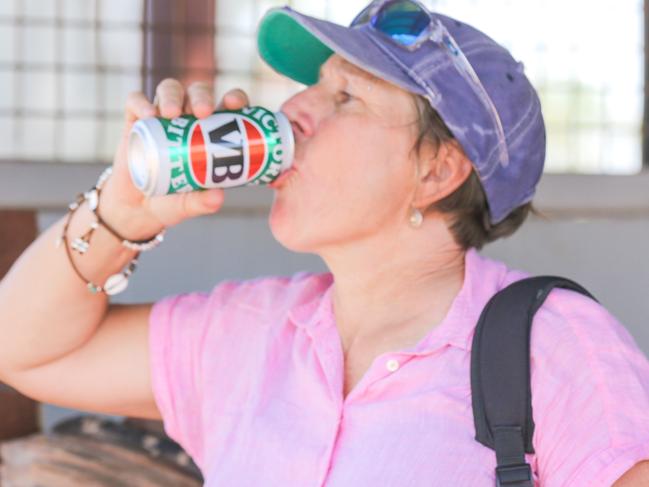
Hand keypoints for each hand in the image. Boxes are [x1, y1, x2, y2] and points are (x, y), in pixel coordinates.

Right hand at [100, 79, 250, 240]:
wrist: (138, 207)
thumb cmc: (174, 200)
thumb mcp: (190, 204)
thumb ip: (202, 202)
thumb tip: (218, 197)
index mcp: (212, 131)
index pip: (227, 106)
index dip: (234, 98)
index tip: (235, 104)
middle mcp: (188, 118)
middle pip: (198, 93)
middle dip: (202, 97)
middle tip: (203, 112)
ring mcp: (161, 116)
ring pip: (170, 90)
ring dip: (173, 96)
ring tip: (172, 113)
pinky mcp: (135, 120)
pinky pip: (136, 101)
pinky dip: (141, 103)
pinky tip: (148, 115)